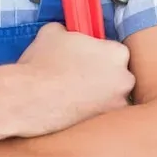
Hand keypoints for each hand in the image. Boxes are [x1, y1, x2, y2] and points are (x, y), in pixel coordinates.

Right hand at [13, 21, 134, 138]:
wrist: (31, 97)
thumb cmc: (43, 64)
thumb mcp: (53, 32)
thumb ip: (68, 32)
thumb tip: (65, 34)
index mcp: (117, 52)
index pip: (113, 50)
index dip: (97, 53)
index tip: (84, 58)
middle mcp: (125, 79)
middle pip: (117, 75)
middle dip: (102, 76)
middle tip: (78, 76)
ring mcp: (117, 104)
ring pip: (111, 98)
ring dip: (97, 96)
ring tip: (72, 95)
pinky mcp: (105, 125)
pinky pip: (100, 115)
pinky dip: (89, 113)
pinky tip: (71, 108)